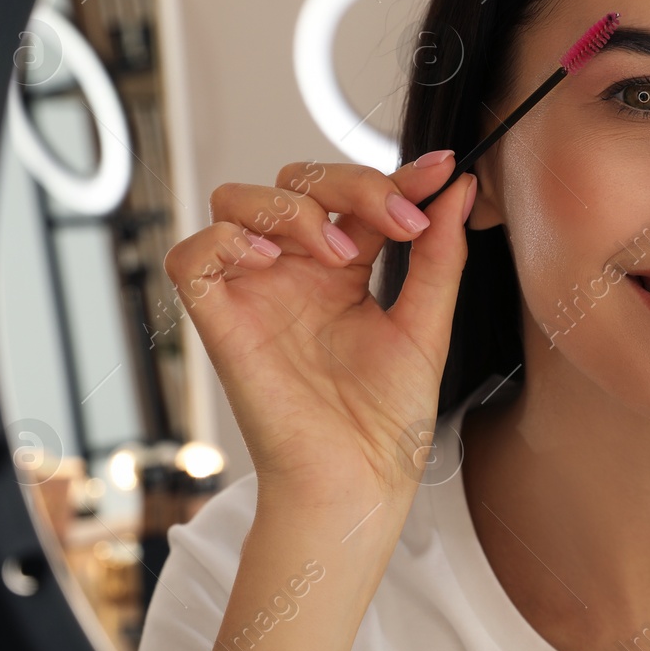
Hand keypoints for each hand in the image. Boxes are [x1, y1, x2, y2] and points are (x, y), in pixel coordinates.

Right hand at [162, 155, 476, 508]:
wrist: (362, 482)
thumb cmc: (387, 421)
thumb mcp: (427, 325)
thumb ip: (439, 256)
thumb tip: (459, 189)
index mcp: (340, 272)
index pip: (355, 199)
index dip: (396, 175)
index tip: (444, 169)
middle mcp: (292, 274)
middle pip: (296, 182)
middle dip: (351, 183)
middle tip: (400, 219)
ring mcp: (254, 294)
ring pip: (236, 200)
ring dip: (293, 207)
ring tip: (339, 253)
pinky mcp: (220, 323)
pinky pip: (190, 256)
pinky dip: (224, 240)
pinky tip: (271, 260)